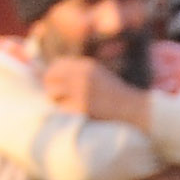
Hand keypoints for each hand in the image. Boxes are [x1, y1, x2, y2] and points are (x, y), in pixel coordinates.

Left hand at [39, 54, 153, 128]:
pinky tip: (77, 115)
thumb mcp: (97, 75)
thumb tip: (45, 74)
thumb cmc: (114, 95)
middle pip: (50, 79)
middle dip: (51, 88)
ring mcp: (82, 92)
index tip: (54, 84)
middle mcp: (82, 75)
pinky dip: (66, 114)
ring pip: (53, 94)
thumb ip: (77, 73)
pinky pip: (62, 110)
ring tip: (68, 106)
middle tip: (57, 98)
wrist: (134, 110)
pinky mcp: (82, 108)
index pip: (56, 65)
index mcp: (86, 66)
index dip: (51, 75)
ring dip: (56, 102)